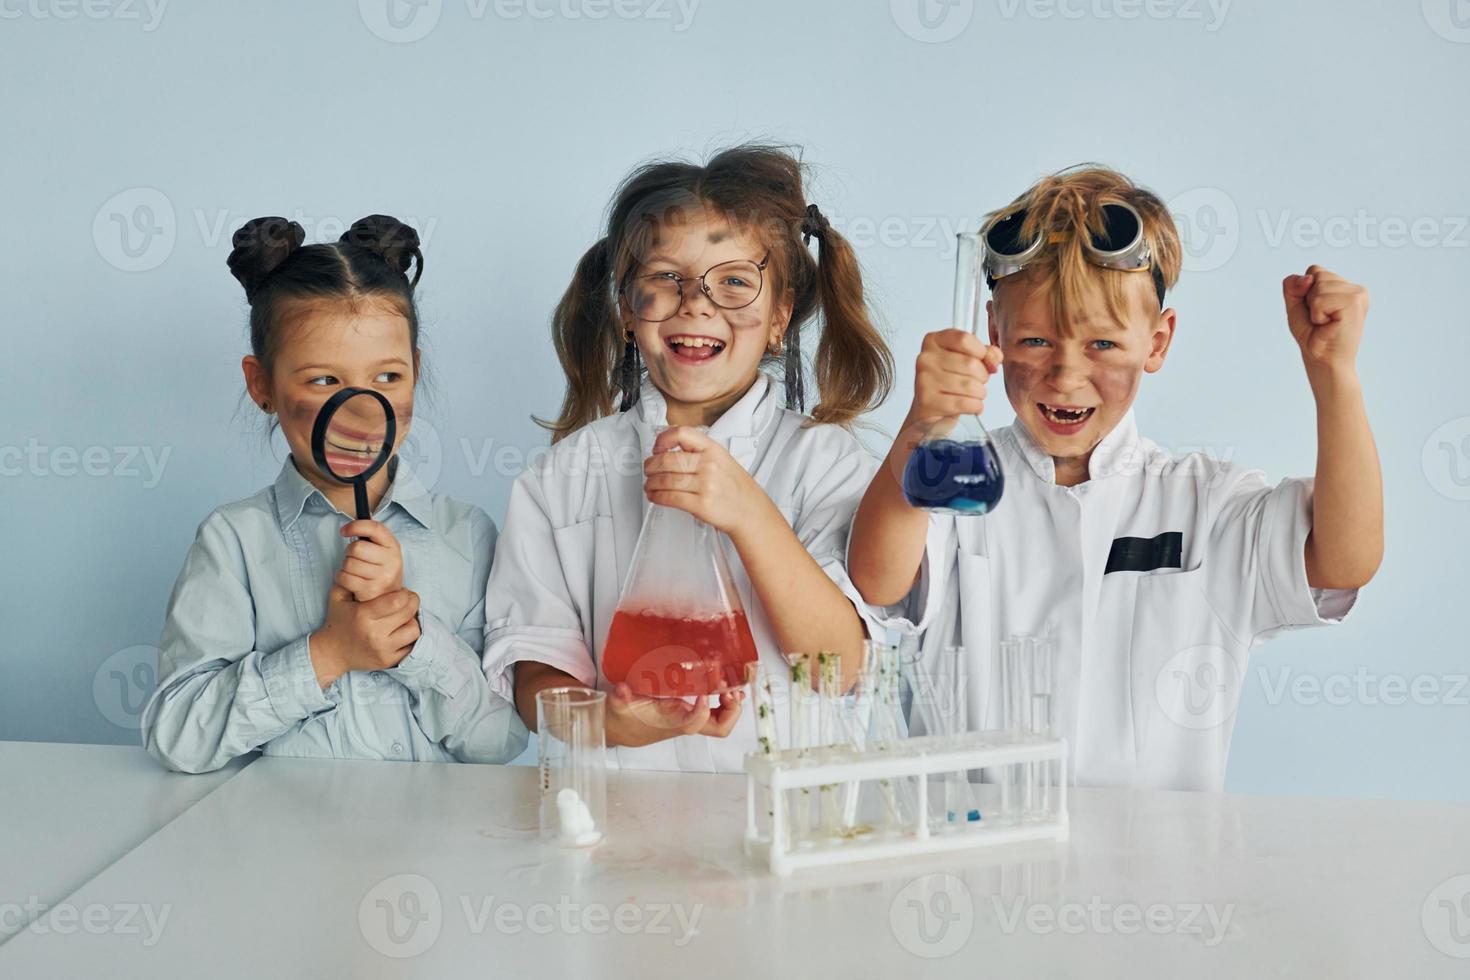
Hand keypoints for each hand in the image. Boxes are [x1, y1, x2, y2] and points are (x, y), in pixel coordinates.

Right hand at [309, 585, 420, 686]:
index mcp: (363, 615)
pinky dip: (409, 637)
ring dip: (412, 621)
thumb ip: (350, 579)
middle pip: (408, 613)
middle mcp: (374, 634)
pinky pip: (411, 646)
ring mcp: (383, 649)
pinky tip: (402, 630)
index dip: (405, 593)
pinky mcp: (389, 661)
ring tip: (405, 617)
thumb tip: (365, 563)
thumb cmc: (337, 622)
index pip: (396, 601)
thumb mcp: (337, 598)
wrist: (332, 654)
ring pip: (413, 630)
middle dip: (412, 603)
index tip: (403, 592)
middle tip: (408, 600)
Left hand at [336, 520, 403, 601]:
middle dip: (349, 552)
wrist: (390, 600)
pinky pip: (344, 578)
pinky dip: (342, 578)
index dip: (356, 526)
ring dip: (345, 567)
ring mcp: (383, 577)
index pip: (375, 528)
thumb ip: (373, 532)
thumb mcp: (383, 550)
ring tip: (354, 571)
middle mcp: (392, 561)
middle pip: (356, 547)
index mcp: (394, 546)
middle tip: (354, 558)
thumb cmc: (381, 570)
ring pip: (348, 563)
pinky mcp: (371, 591)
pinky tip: (350, 581)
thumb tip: (364, 508)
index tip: (344, 530)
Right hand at [604, 682, 744, 747]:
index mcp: (671, 722)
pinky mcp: (691, 713)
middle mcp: (685, 723)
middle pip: (719, 727)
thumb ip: (620, 697)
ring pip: (722, 721)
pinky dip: (725, 701)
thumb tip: (621, 690)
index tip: (703, 693)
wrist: (620, 730)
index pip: (694, 723)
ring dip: (732, 706)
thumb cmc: (622, 718)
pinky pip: (716, 712)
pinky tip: (726, 688)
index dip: (703, 710)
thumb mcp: (618, 705)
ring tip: (732, 687)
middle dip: (731, 710)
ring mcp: (691, 719)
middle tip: (728, 690)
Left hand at [643, 427, 778, 536]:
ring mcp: (705, 485)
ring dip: (651, 483)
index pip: (682, 434)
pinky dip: (657, 497)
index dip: (663, 439)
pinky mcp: (700, 504)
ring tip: (649, 484)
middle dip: (651, 465)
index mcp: (713, 450)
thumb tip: (668, 450)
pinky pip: (670, 498)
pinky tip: (655, 496)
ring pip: (665, 480)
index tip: (656, 447)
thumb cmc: (736, 488)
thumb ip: (699, 453)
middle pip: (667, 459)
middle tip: (648, 469)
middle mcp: (709, 465)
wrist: (751, 511)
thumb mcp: (723, 460)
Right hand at [903, 329, 1002, 440]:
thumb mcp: (967, 360)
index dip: (982, 352)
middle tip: (977, 382)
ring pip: (970, 385)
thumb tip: (994, 358)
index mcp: (934, 341)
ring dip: (979, 393)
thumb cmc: (949, 383)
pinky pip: (965, 403)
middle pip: (970, 364)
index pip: (965, 340)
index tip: (985, 361)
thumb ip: (986, 353)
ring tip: (973, 395)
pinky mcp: (928, 402)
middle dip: (982, 377)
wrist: (929, 411)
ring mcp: (924, 380)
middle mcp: (926, 359)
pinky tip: (970, 406)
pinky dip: (975, 406)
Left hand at [1283, 265, 1367, 377]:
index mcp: (1345, 287)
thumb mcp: (1296, 306)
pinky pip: (1320, 299)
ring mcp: (1358, 294)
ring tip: (1326, 322)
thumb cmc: (1313, 335)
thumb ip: (1294, 286)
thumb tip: (1308, 278)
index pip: (1314, 270)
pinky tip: (1329, 324)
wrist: (1323, 360)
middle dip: (1309, 299)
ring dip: (1314, 308)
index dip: (1305, 292)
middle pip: (1316, 275)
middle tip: (1321, 319)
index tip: (1316, 312)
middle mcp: (1355, 288)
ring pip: (1318, 286)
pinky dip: (1317, 314)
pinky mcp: (1355, 302)